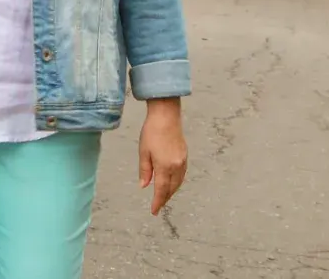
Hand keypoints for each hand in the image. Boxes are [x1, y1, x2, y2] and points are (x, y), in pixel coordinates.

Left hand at [139, 98, 187, 214]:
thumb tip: (144, 186)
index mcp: (165, 167)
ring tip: (163, 197)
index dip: (158, 202)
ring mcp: (182, 162)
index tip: (154, 211)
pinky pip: (182, 175)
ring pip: (178, 183)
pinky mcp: (185, 157)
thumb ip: (145, 170)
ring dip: (171, 192)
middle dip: (164, 198)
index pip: (161, 190)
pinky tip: (171, 183)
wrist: (166, 117)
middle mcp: (176, 167)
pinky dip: (176, 183)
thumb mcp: (143, 152)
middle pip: (171, 188)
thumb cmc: (151, 133)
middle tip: (157, 207)